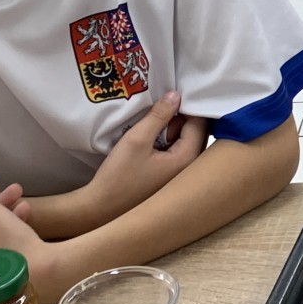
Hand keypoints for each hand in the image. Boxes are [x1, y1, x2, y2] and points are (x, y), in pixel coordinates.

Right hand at [75, 92, 207, 228]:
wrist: (102, 209)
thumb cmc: (119, 176)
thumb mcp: (137, 140)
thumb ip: (158, 116)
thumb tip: (176, 95)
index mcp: (188, 158)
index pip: (199, 123)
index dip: (186, 106)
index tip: (169, 97)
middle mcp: (192, 168)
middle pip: (197, 132)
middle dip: (181, 118)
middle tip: (158, 112)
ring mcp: (184, 175)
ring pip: (188, 142)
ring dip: (174, 130)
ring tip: (153, 126)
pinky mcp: (174, 178)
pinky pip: (180, 153)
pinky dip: (170, 142)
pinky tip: (153, 141)